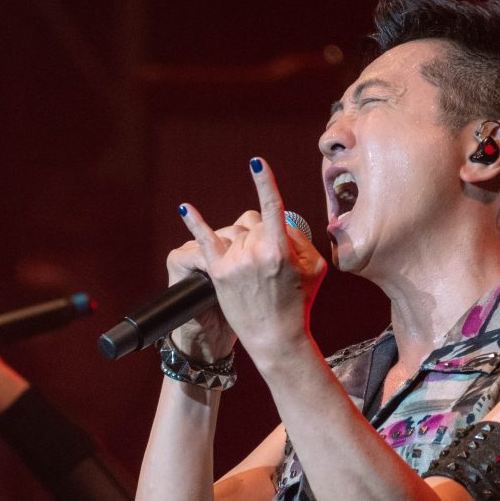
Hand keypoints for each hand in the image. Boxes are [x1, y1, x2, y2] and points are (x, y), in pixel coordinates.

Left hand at [177, 158, 326, 365]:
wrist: (276, 339)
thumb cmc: (300, 303)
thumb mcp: (315, 268)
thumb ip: (300, 238)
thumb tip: (279, 220)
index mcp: (280, 249)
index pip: (272, 206)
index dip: (264, 182)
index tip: (256, 161)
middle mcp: (254, 252)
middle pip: (254, 222)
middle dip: (263, 236)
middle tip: (270, 266)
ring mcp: (233, 262)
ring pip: (237, 233)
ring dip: (245, 243)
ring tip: (254, 273)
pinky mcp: (218, 273)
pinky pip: (204, 240)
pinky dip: (194, 222)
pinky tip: (184, 207)